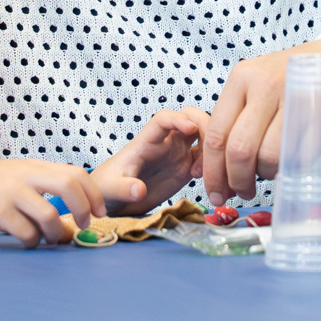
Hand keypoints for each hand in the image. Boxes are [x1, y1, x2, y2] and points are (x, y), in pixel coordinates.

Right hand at [0, 156, 105, 247]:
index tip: (99, 211)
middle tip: (85, 225)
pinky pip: (25, 231)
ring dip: (57, 232)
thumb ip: (40, 192)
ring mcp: (10, 192)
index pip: (75, 173)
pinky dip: (32, 241)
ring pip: (49, 214)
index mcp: (33, 167)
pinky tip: (28, 242)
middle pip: (69, 185)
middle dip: (84, 208)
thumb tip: (68, 221)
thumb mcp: (15, 178)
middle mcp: (25, 176)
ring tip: (53, 240)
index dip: (93, 193)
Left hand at [91, 107, 210, 215]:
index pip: (164, 119)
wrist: (113, 201)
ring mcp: (178, 154)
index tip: (191, 128)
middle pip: (191, 118)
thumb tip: (138, 190)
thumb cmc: (107, 187)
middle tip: (211, 151)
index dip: (179, 119)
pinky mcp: (185, 169)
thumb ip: (124, 188)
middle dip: (205, 127)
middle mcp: (166, 143)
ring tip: (203, 174)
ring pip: (203, 137)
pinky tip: (210, 181)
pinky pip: (206, 159)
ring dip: (212, 149)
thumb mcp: (110, 188)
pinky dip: (213, 166)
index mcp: (147, 141)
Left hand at [202, 34, 320, 204]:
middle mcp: (266, 84)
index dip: (213, 172)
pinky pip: (299, 158)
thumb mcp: (256, 88)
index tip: (215, 193)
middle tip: (243, 192)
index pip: (217, 134)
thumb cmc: (291, 82)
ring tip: (270, 172)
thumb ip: (232, 124)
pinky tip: (290, 163)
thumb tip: (204, 172)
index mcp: (242, 78)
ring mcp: (296, 98)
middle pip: (240, 150)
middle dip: (238, 181)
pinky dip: (291, 169)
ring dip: (267, 176)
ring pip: (269, 157)